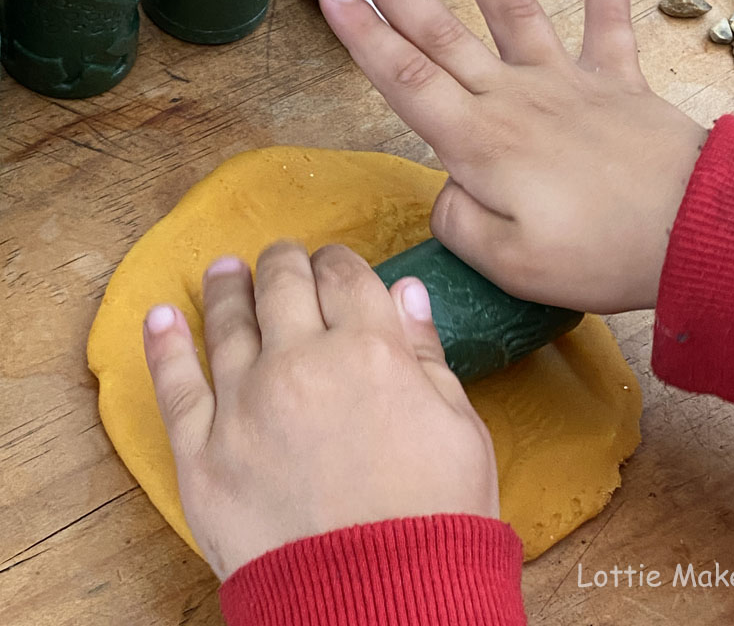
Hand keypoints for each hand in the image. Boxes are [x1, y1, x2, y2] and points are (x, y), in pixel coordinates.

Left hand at [142, 243, 498, 580]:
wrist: (384, 606)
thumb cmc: (436, 516)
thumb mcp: (459, 425)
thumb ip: (425, 352)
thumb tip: (407, 292)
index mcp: (370, 349)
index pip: (346, 277)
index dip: (339, 262)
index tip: (334, 263)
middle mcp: (302, 362)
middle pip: (284, 284)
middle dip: (285, 263)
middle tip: (283, 257)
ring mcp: (247, 404)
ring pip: (228, 321)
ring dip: (227, 287)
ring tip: (225, 270)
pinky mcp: (204, 452)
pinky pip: (175, 384)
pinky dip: (163, 344)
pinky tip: (159, 316)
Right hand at [320, 0, 707, 312]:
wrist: (691, 234)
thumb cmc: (597, 254)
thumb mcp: (508, 262)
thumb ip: (458, 222)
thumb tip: (447, 191)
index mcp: (480, 142)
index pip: (405, 79)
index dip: (362, 36)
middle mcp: (514, 97)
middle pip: (440, 31)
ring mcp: (565, 80)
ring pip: (511, 6)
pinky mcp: (614, 79)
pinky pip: (607, 17)